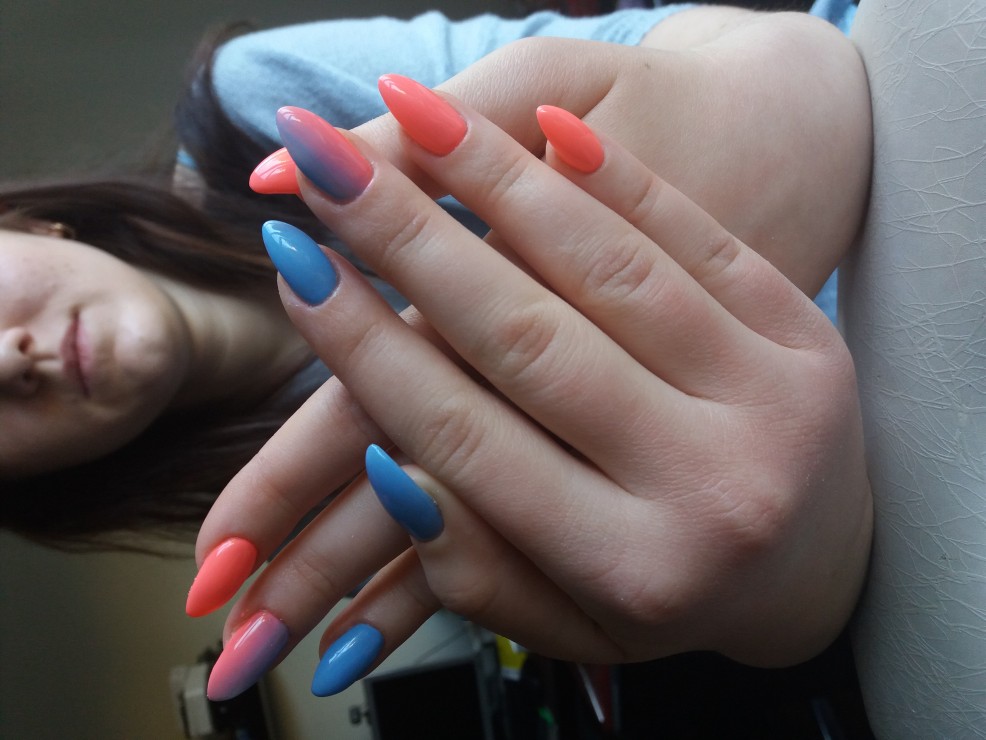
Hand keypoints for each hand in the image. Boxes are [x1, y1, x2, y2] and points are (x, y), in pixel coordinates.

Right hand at [195, 79, 870, 700]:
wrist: (822, 570)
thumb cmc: (674, 593)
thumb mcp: (571, 620)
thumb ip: (475, 567)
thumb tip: (389, 465)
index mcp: (638, 569)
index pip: (467, 441)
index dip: (369, 350)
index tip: (298, 267)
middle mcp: (713, 485)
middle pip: (525, 340)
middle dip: (406, 240)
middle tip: (318, 161)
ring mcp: (773, 397)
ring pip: (607, 270)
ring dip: (495, 180)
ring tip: (405, 114)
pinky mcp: (808, 335)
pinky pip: (697, 238)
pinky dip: (613, 176)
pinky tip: (540, 124)